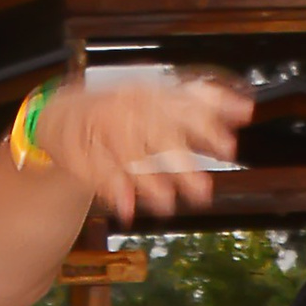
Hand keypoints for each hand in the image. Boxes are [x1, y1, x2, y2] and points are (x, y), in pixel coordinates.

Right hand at [28, 71, 253, 218]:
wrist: (59, 113)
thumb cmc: (121, 110)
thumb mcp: (160, 102)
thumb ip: (201, 104)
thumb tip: (246, 110)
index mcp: (148, 95)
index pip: (181, 106)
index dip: (206, 127)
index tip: (228, 149)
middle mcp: (125, 107)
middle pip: (155, 132)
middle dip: (180, 162)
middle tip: (203, 192)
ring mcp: (98, 127)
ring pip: (126, 152)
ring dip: (147, 180)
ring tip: (167, 205)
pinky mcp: (76, 149)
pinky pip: (95, 170)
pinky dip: (112, 190)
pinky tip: (128, 210)